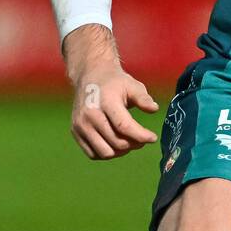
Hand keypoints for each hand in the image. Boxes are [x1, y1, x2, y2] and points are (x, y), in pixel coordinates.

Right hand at [63, 24, 159, 159]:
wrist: (90, 76)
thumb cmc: (115, 82)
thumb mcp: (132, 85)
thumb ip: (143, 98)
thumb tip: (154, 109)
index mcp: (105, 102)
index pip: (124, 126)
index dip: (140, 135)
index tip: (153, 138)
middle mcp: (90, 115)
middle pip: (116, 142)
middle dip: (134, 144)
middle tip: (143, 139)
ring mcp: (80, 125)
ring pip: (105, 152)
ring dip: (121, 152)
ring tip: (130, 142)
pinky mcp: (75, 132)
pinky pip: (93, 154)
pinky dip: (107, 153)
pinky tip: (117, 144)